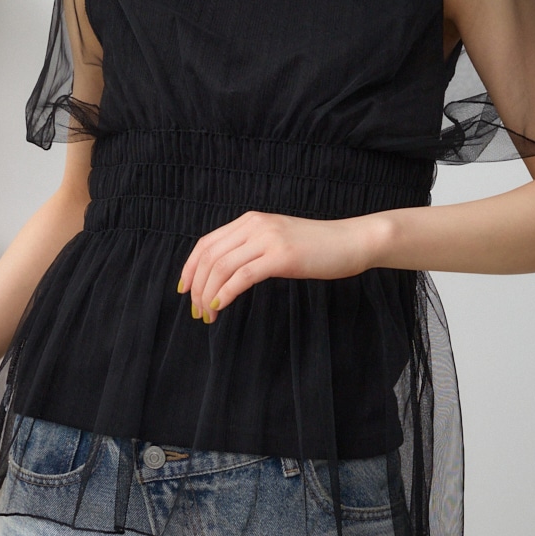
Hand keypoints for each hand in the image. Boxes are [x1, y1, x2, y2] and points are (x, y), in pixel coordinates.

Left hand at [177, 210, 378, 321]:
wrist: (350, 241)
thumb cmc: (316, 247)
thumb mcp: (277, 240)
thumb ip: (252, 247)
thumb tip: (224, 272)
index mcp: (250, 220)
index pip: (207, 243)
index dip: (189, 268)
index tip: (184, 290)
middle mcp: (254, 225)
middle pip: (209, 256)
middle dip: (196, 286)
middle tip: (196, 311)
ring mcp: (268, 239)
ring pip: (221, 267)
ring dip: (208, 294)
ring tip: (208, 315)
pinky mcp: (281, 257)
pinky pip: (242, 277)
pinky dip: (225, 294)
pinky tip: (220, 307)